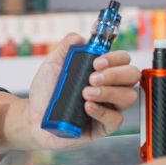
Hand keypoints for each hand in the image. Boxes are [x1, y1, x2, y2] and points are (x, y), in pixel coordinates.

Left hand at [25, 34, 140, 148]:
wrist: (33, 117)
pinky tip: (87, 107)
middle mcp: (110, 88)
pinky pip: (116, 120)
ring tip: (86, 93)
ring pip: (128, 97)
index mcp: (102, 71)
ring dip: (108, 92)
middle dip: (114, 74)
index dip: (115, 59)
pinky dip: (102, 111)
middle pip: (132, 76)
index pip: (123, 60)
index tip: (97, 62)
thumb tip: (79, 37)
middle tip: (92, 78)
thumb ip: (66, 48)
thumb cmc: (46, 93)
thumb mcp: (53, 65)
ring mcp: (109, 107)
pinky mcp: (103, 127)